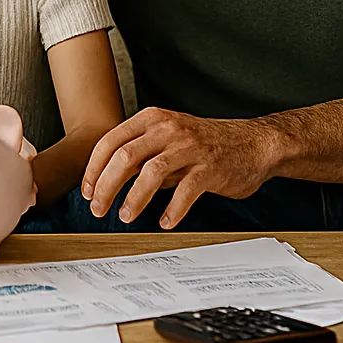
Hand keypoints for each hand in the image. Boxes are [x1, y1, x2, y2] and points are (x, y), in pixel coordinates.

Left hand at [82, 108, 286, 229]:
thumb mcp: (169, 140)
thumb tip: (108, 179)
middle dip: (106, 186)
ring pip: (151, 172)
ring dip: (134, 198)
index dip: (93, 169)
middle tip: (97, 208)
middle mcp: (168, 129)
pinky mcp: (210, 168)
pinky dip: (172, 210)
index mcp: (153, 119)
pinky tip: (165, 222)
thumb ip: (141, 154)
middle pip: (124, 156)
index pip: (110, 141)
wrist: (254, 144)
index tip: (87, 191)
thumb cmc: (207, 144)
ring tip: (125, 216)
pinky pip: (186, 191)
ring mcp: (190, 147)